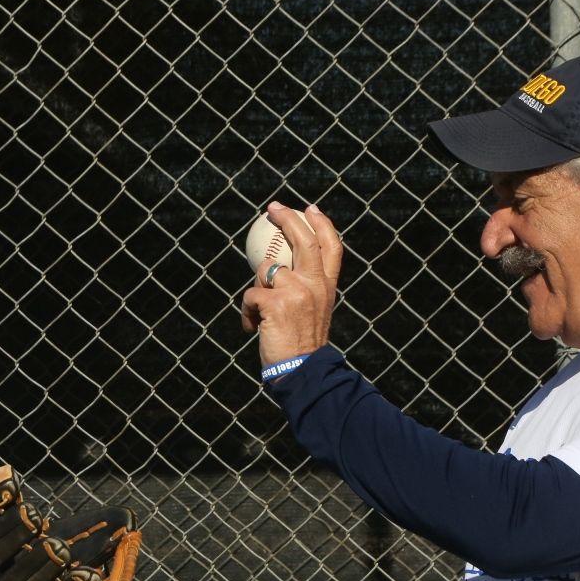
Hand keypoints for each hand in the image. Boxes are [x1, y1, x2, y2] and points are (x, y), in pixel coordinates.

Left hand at [240, 201, 342, 367]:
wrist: (303, 371)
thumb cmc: (303, 345)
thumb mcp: (316, 312)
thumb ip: (308, 289)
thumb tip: (285, 270)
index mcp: (327, 287)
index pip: (332, 247)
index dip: (322, 224)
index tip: (310, 209)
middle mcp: (315, 285)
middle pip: (303, 240)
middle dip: (287, 218)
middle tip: (272, 209)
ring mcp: (296, 292)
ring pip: (265, 270)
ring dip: (256, 289)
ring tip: (259, 314)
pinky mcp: (275, 303)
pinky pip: (250, 295)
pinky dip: (247, 313)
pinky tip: (252, 328)